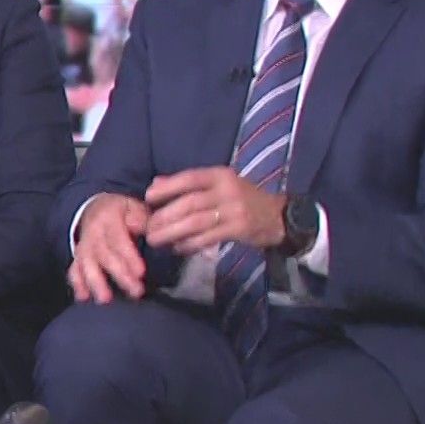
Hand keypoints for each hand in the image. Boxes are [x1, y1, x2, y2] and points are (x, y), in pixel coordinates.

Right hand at [69, 193, 149, 303]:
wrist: (95, 208)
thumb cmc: (123, 212)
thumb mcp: (135, 207)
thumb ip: (144, 219)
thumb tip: (150, 230)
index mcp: (109, 217)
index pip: (119, 239)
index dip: (129, 256)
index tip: (141, 273)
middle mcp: (93, 231)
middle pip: (104, 255)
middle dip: (119, 274)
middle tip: (135, 291)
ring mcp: (83, 245)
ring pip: (86, 264)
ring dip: (95, 282)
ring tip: (105, 299)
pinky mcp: (78, 257)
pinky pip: (74, 269)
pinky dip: (78, 283)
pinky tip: (84, 297)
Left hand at [143, 167, 285, 256]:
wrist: (277, 216)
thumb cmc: (240, 198)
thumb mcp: (218, 184)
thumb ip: (188, 184)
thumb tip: (155, 184)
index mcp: (220, 175)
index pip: (190, 178)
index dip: (167, 188)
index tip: (147, 198)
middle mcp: (227, 190)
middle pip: (190, 203)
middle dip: (165, 217)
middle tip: (148, 228)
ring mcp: (234, 210)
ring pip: (196, 223)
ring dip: (172, 233)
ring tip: (156, 240)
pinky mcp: (239, 229)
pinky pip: (207, 238)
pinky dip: (189, 244)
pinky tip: (178, 248)